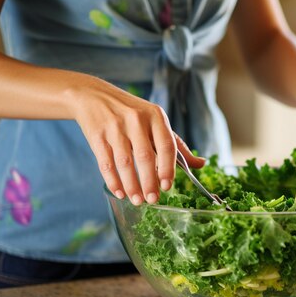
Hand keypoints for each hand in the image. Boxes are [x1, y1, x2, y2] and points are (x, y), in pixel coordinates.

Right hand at [69, 77, 204, 204]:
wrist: (93, 96)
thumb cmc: (131, 113)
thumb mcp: (155, 121)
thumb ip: (177, 144)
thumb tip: (202, 164)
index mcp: (155, 116)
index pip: (167, 145)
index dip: (168, 168)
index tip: (168, 186)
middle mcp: (136, 120)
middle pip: (145, 156)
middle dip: (149, 182)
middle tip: (153, 200)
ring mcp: (115, 128)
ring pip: (124, 162)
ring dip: (132, 185)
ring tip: (137, 200)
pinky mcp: (97, 136)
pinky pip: (106, 163)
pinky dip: (113, 181)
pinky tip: (120, 192)